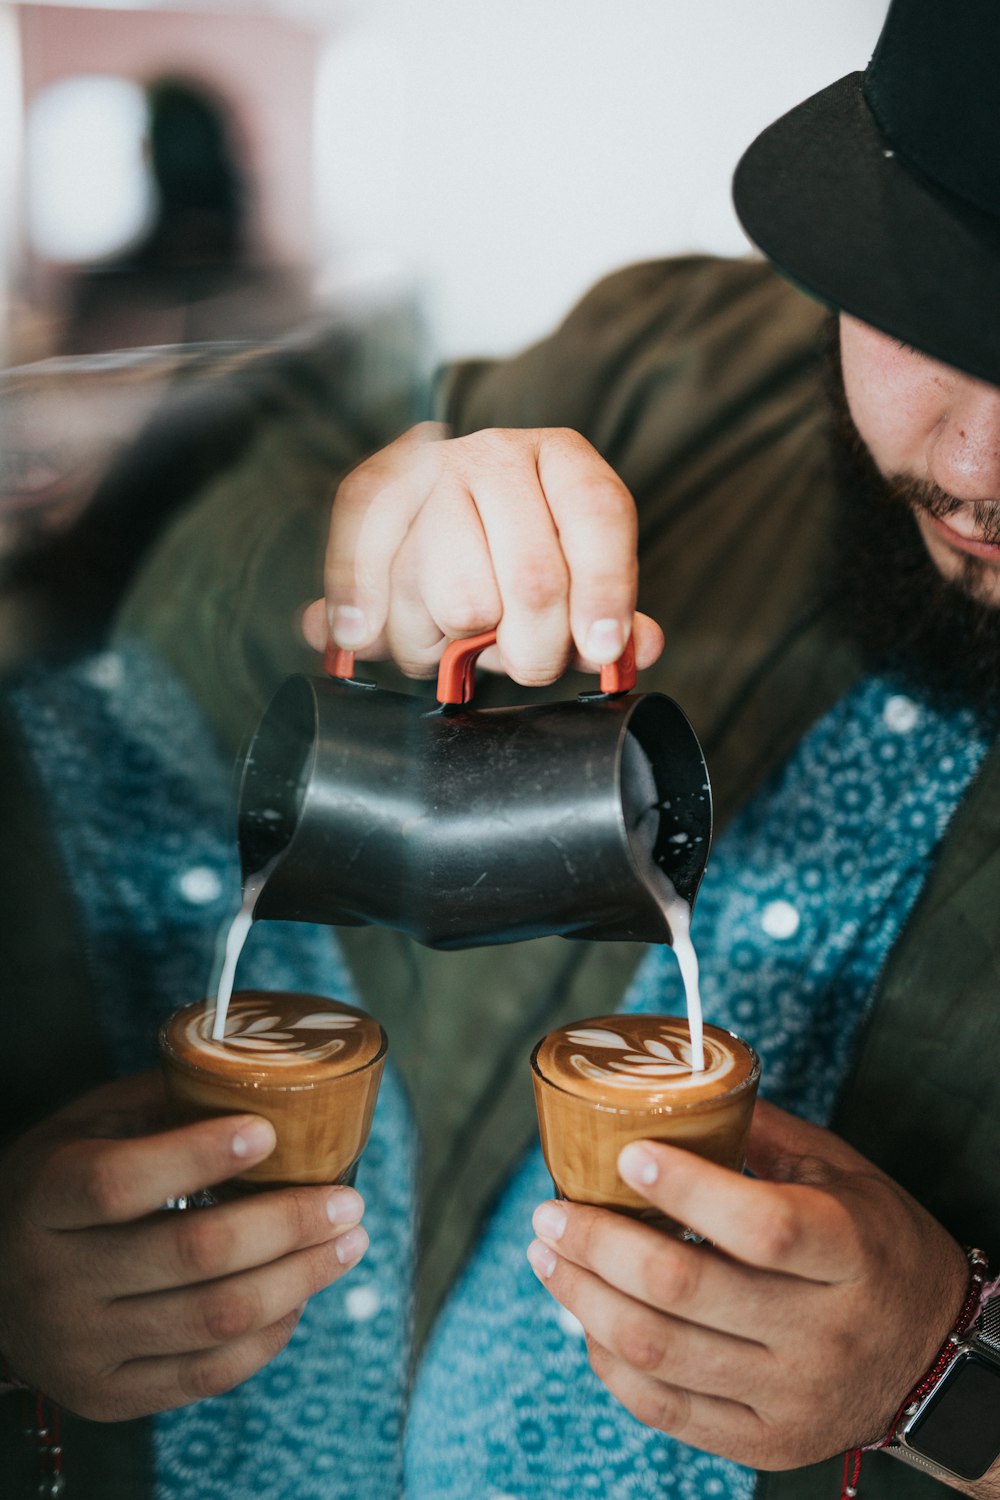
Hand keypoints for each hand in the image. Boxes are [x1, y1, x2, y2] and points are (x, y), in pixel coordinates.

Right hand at [0, 1073, 367, 1420]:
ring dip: (299, 1278)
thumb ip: (158, 1102)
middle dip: (286, 1224)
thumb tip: (255, 1074)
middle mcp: (56, 1281)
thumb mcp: (82, 1129)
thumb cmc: (55, 1189)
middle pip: (192, 1255)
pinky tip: (301, 1293)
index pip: (120, 1182)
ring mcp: (82, 1347)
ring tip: (348, 1243)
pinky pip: (209, 1373)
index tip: (269, 1132)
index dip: (198, 1156)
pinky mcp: (109, 1395)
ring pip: (215, 1319)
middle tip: (347, 1199)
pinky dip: (270, 1333)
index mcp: (45, 1198)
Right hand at [300, 423, 664, 685]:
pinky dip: (363, 607)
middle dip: (535, 648)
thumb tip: (633, 650)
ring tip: (461, 637)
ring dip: (460, 644)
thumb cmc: (524, 556)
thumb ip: (612, 616)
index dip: (605, 592)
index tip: (602, 651)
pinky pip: (363, 562)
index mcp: (564, 460)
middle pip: (533, 577)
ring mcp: (430, 472)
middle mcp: (496, 455)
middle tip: (528, 663)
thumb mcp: (577, 579)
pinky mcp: (373, 494)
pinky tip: (362, 635)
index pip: (598, 516)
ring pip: (459, 597)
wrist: (449, 506)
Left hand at [527, 1099, 970, 1472]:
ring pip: (660, 1352)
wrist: (935, 1358)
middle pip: (686, 1290)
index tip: (627, 1153)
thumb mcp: (843, 1173)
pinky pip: (665, 1408)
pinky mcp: (764, 1443)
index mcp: (850, 1252)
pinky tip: (585, 1316)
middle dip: (599, 1243)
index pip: (759, 1225)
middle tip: (550, 1209)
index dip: (684, 1188)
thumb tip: (676, 1087)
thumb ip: (763, 1132)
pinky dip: (610, 1361)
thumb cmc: (876, 1244)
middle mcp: (823, 1332)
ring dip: (583, 1298)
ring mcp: (791, 1396)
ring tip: (546, 1254)